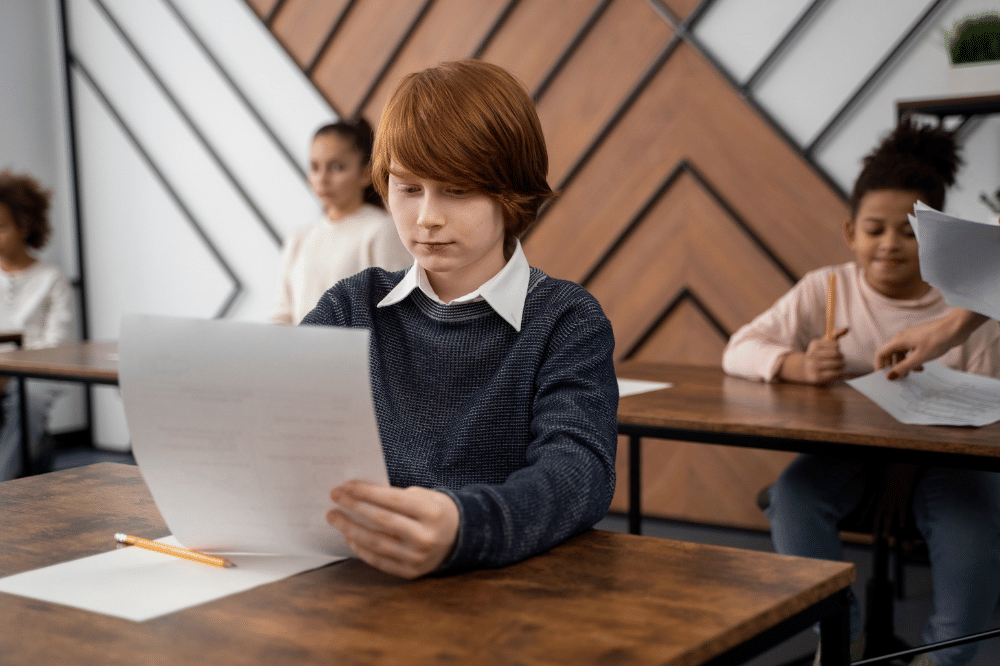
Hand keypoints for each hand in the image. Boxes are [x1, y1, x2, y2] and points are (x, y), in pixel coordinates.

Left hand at [327, 480, 458, 578]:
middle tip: (334, 497)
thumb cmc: (436, 511)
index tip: (346, 486)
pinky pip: (379, 561)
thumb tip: (359, 494)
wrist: (459, 538)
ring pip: (376, 543)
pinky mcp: (411, 572)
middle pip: (381, 521)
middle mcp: (425, 537)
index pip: (392, 500)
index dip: (366, 493)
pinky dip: (361, 549)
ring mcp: (417, 558)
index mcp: (431, 513)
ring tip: (334, 517)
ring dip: (350, 529)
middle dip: (353, 507)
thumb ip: (396, 496)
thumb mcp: (426, 496)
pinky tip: (349, 537)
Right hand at [779, 327, 848, 383]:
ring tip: (840, 365)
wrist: (804, 368)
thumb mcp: (823, 343)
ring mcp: (813, 366)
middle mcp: (812, 355)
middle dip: (841, 356)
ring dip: (841, 365)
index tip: (834, 349)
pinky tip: (836, 371)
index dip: (837, 348)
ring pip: (836, 364)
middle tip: (840, 358)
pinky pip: (834, 373)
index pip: (835, 345)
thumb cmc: (818, 353)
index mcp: (815, 344)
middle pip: (836, 354)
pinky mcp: (816, 377)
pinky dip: (838, 372)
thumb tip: (847, 328)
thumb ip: (835, 334)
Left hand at [867, 463, 922, 538]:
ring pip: (889, 515)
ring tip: (884, 539)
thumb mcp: (878, 477)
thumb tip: (871, 488)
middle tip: (873, 539)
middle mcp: (883, 497)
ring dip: (887, 527)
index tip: (857, 525)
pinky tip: (902, 528)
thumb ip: (874, 485)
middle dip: (875, 527)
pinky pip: (903, 511)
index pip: (867, 506)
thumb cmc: (890, 469)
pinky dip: (902, 520)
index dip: (862, 516)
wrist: (900, 464)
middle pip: (878, 515)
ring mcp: (893, 499)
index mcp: (876, 492)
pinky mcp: (904, 498)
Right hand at [875, 309, 987, 379]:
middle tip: (899, 378)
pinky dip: (912, 359)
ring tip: (912, 373)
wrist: (956, 328)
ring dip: (904, 364)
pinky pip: (911, 351)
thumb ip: (903, 368)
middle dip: (892, 366)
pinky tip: (921, 366)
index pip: (881, 353)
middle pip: (890, 353)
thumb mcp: (919, 358)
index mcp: (899, 340)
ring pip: (901, 353)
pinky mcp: (921, 339)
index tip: (883, 377)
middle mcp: (902, 337)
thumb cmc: (937, 340)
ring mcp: (912, 337)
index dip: (880, 365)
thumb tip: (890, 376)